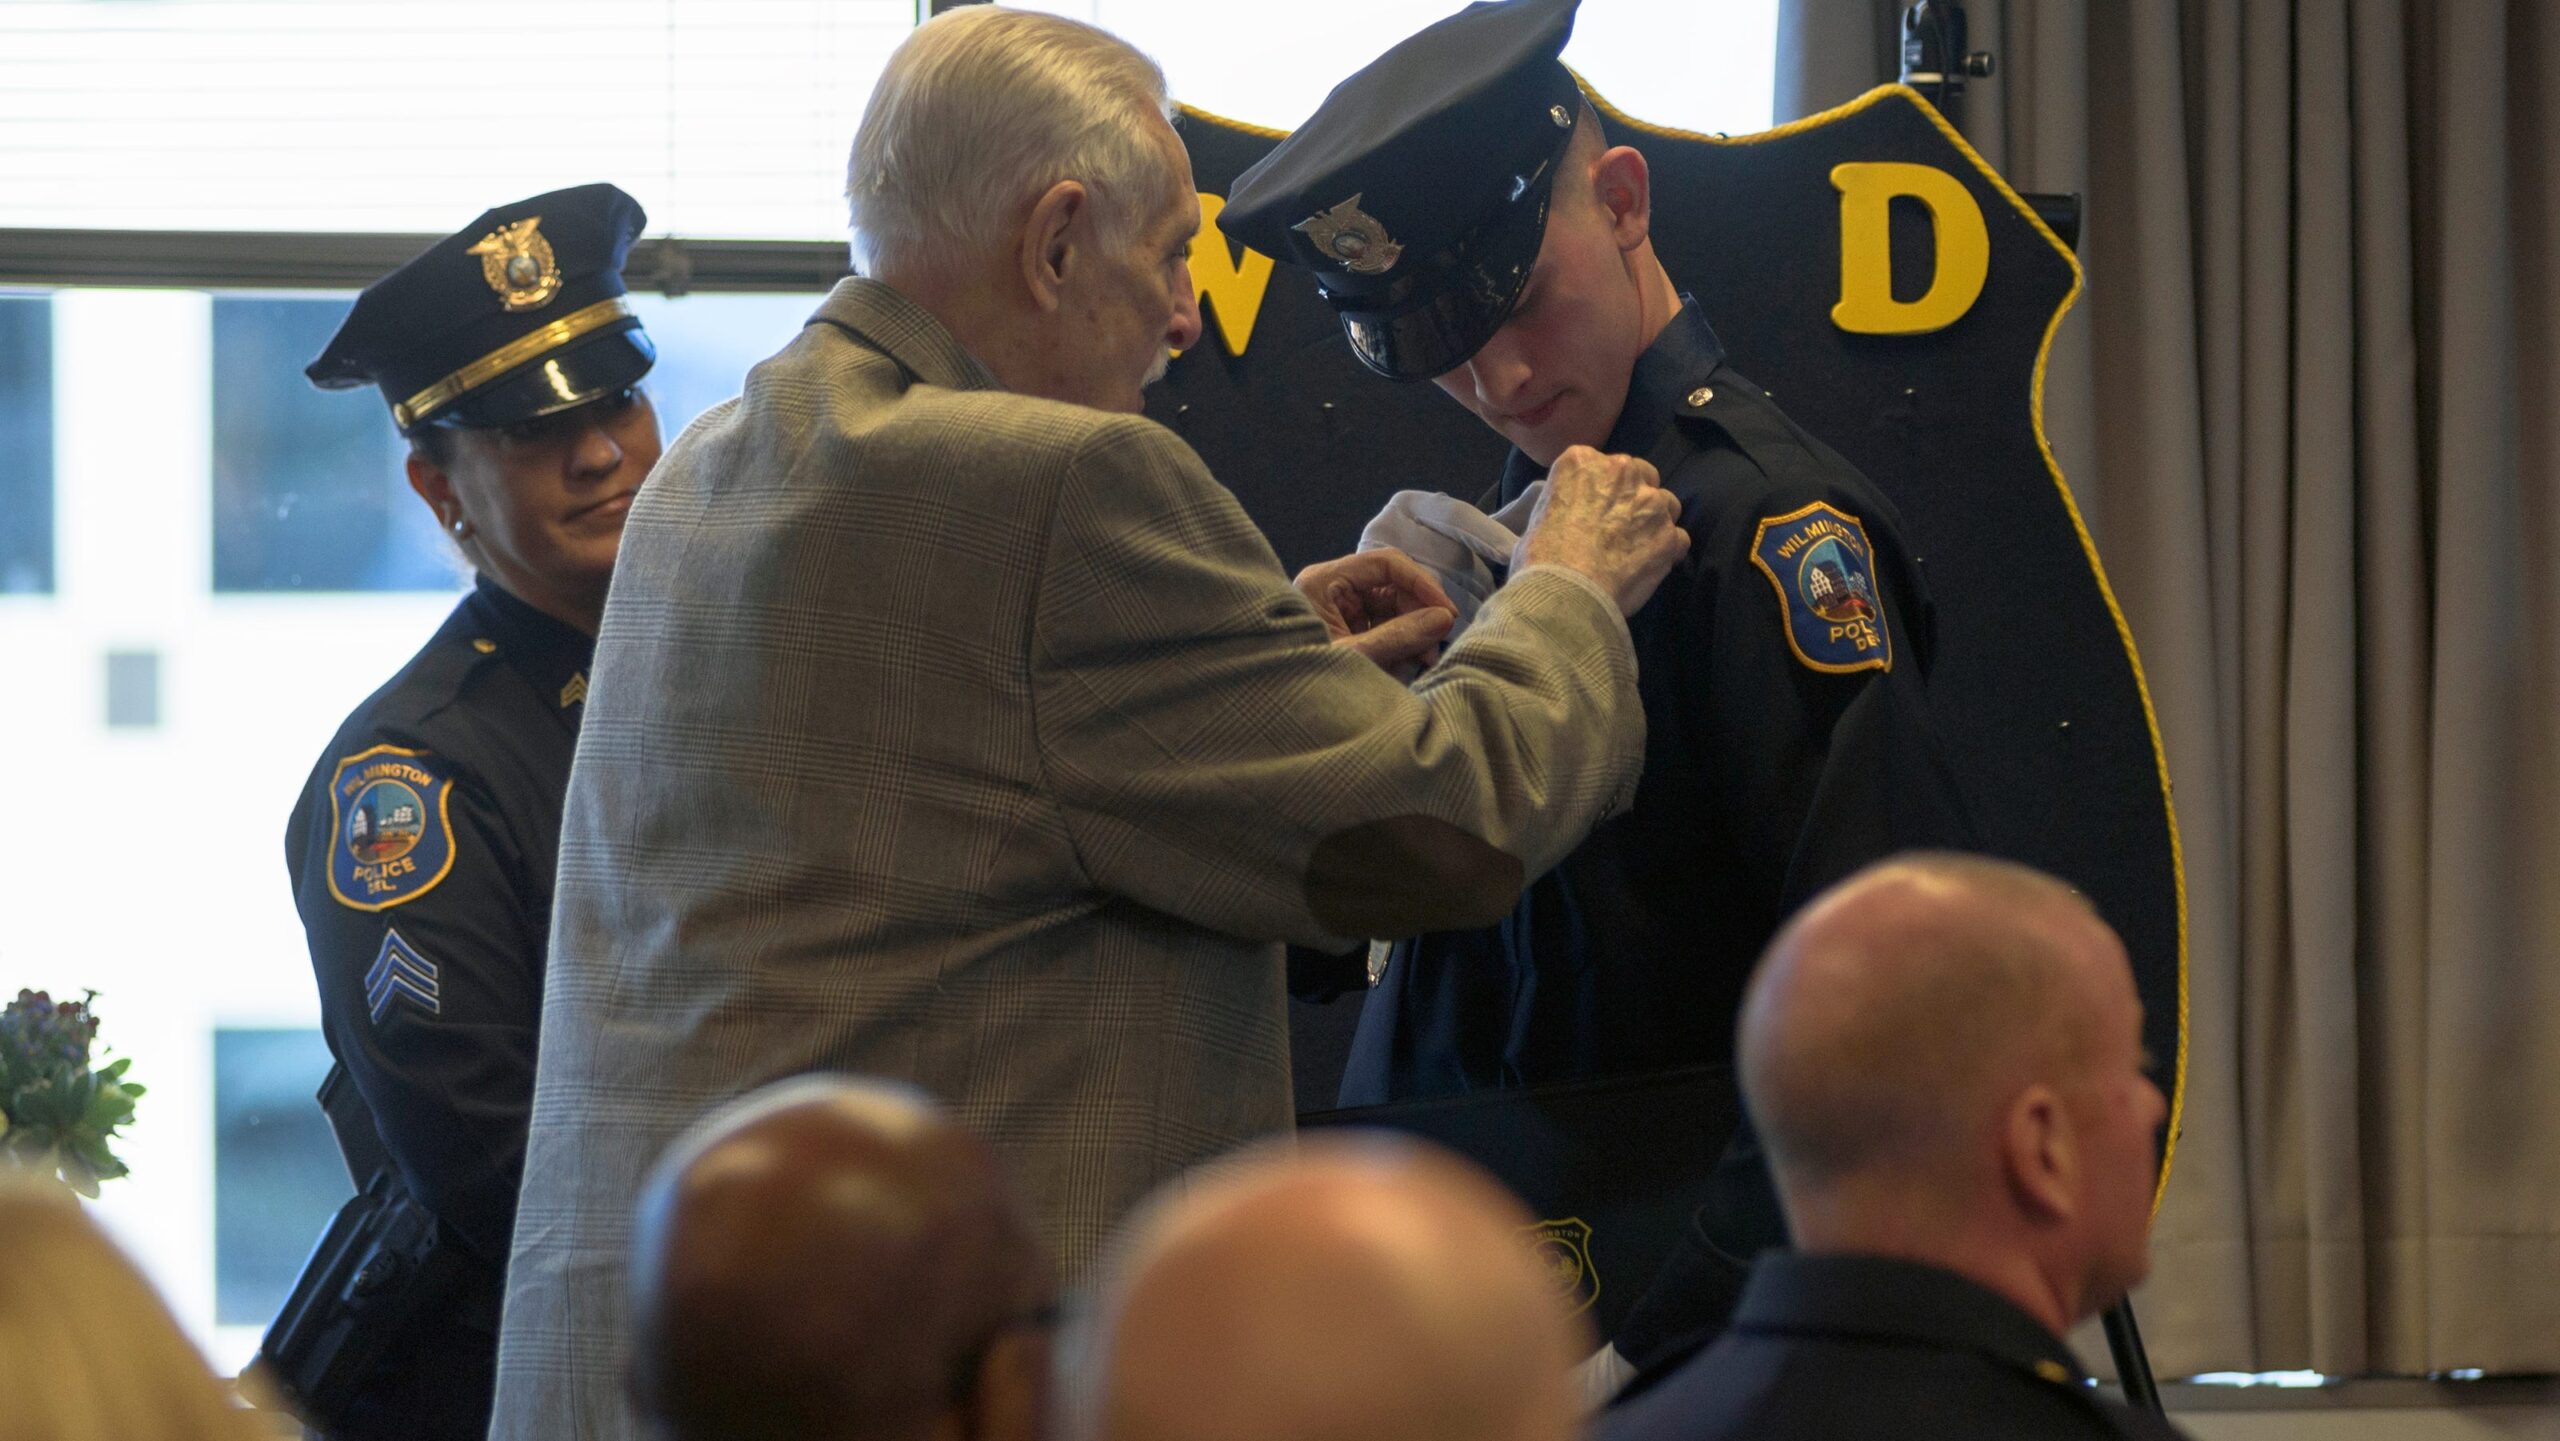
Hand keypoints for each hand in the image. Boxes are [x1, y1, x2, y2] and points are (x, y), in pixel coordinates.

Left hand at [1296, 549, 1457, 681]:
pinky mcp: (1350, 636)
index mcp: (1325, 582)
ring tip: (1422, 663)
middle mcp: (1334, 591)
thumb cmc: (1301, 679)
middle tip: (1434, 648)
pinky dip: (1402, 647)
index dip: (1421, 583)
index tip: (1447, 612)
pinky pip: (1386, 632)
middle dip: (1420, 615)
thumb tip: (1444, 619)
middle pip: (1393, 588)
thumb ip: (1398, 636)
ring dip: (1415, 634)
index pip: (1385, 563)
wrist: (1275, 716)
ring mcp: (1342, 614)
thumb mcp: (1352, 656)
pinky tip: (1408, 666)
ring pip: (1394, 611)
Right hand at [1515, 446, 1688, 615]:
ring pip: (1666, 504)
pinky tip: (1648, 566)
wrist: (1565, 591)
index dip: (1603, 489)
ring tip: (1636, 548)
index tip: (1595, 509)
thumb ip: (1567, 498)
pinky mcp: (1669, 536)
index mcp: (1583, 461)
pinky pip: (1679, 539)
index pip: (1603, 464)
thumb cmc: (1540, 557)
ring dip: (1654, 521)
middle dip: (1635, 497)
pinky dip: (1667, 551)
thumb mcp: (1539, 511)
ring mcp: (1651, 502)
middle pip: (1642, 475)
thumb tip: (1574, 511)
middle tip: (1619, 525)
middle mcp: (1622, 471)